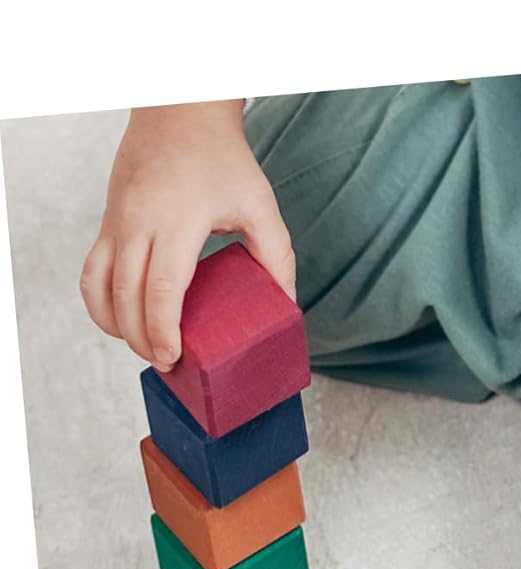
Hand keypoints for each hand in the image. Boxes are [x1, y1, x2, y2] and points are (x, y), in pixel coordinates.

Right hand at [81, 102, 294, 370]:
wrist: (179, 109)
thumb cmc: (223, 158)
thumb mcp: (260, 206)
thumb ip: (277, 257)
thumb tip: (287, 306)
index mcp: (175, 221)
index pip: (160, 288)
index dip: (162, 330)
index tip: (172, 358)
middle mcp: (136, 221)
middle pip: (125, 295)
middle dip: (141, 338)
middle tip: (165, 365)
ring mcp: (115, 219)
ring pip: (97, 284)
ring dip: (113, 324)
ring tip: (142, 347)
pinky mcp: (106, 218)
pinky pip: (91, 268)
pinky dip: (99, 300)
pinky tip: (119, 320)